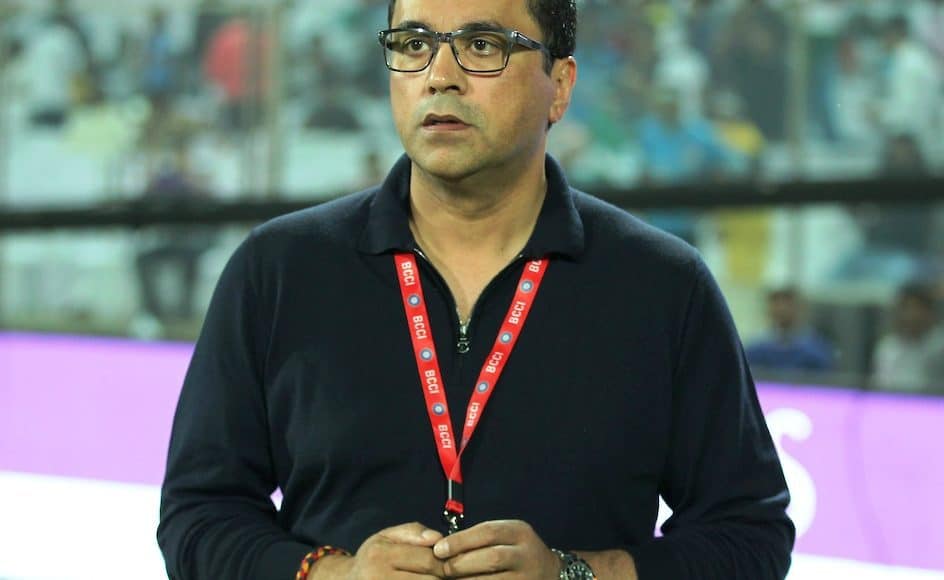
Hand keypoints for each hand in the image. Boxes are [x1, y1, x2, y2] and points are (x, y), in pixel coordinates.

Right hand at [308, 522, 445, 579]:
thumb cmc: (372, 557)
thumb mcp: (387, 536)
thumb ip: (413, 532)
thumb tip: (438, 538)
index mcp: (380, 556)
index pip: (427, 560)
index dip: (443, 560)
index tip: (445, 560)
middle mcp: (379, 578)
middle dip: (441, 575)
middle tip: (443, 572)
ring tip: (433, 577)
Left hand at [433, 520, 560, 578]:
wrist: (549, 572)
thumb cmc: (516, 551)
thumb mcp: (505, 535)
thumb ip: (480, 538)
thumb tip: (443, 547)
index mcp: (520, 532)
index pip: (488, 532)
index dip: (460, 541)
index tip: (438, 549)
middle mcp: (527, 554)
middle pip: (491, 558)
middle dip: (462, 564)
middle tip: (442, 569)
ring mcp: (527, 577)